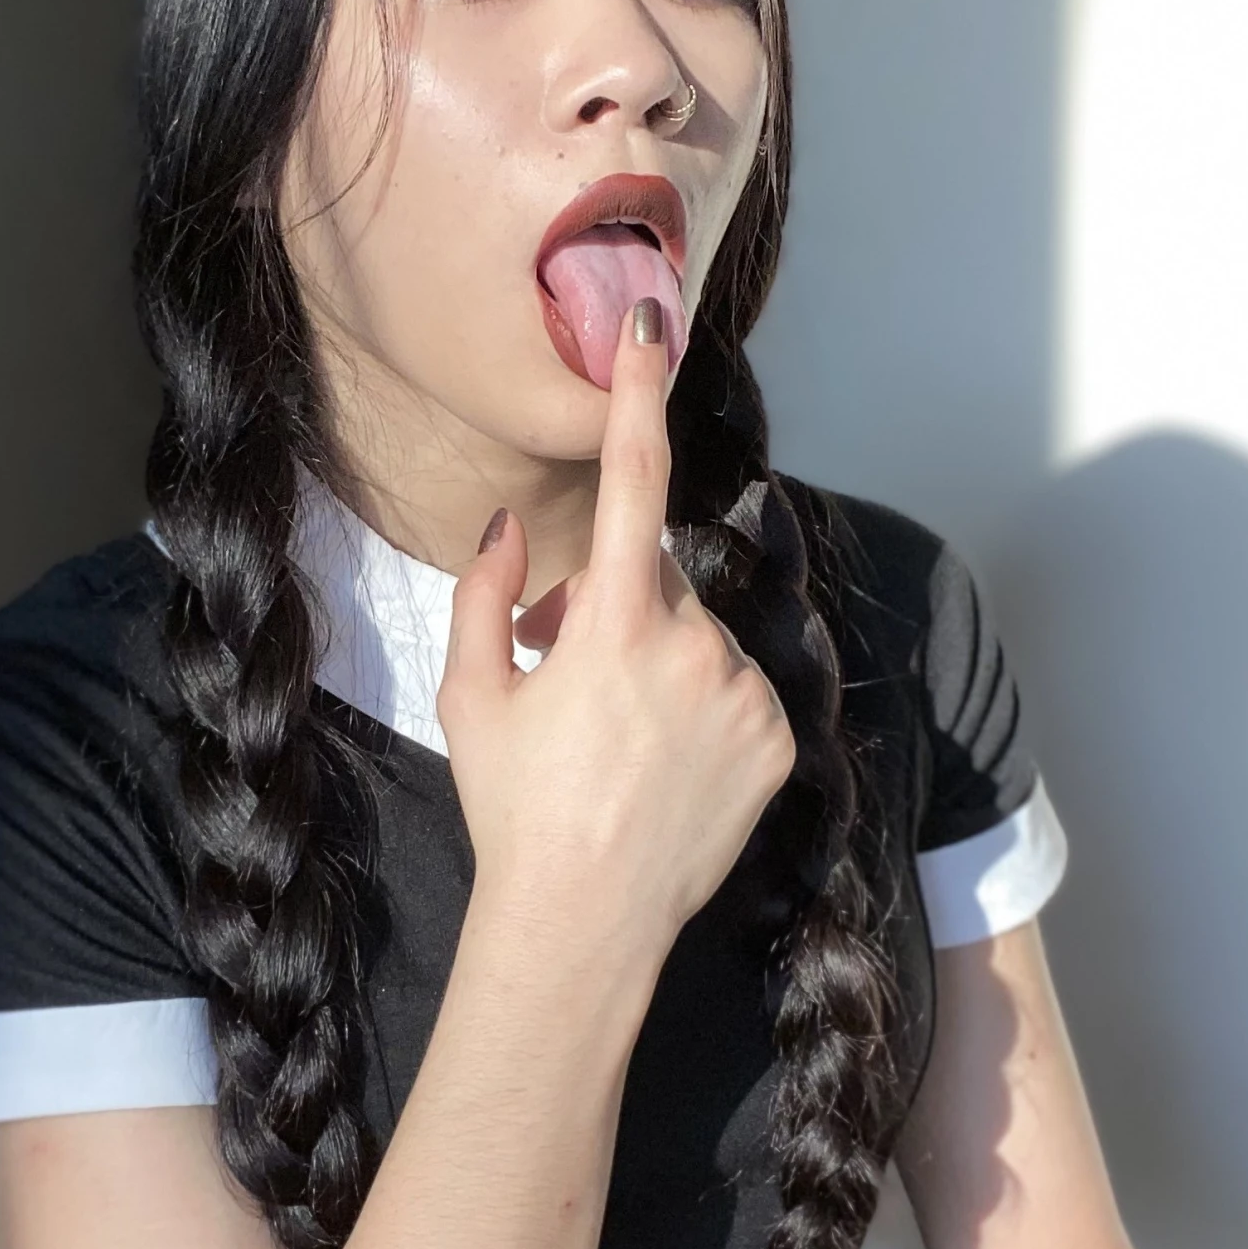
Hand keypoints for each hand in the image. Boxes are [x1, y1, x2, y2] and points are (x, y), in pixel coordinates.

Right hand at [437, 301, 794, 974]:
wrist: (585, 923)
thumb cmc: (515, 810)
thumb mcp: (471, 698)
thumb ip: (487, 595)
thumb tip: (511, 531)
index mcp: (614, 626)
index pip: (632, 480)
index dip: (637, 394)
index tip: (649, 325)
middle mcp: (694, 648)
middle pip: (655, 581)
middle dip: (614, 607)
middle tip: (567, 679)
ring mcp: (744, 695)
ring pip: (699, 638)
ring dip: (662, 663)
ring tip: (616, 745)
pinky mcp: (776, 739)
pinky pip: (737, 691)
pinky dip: (705, 710)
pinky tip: (664, 769)